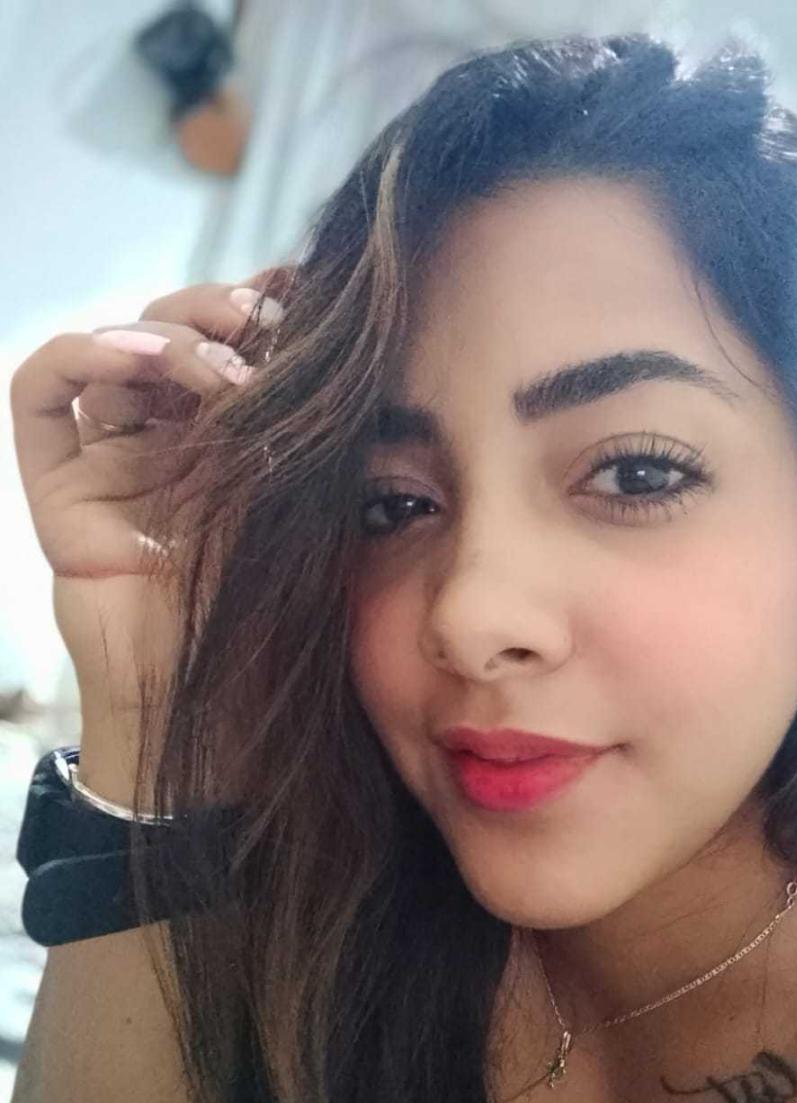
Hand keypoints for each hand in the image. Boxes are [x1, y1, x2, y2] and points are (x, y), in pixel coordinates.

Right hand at [9, 269, 290, 722]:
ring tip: (218, 368)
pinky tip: (135, 360)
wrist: (213, 689)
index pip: (228, 344)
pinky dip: (82, 354)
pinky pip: (44, 392)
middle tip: (263, 327)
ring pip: (116, 350)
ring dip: (167, 335)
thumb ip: (296, 420)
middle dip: (218, 313)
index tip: (304, 288)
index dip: (258, 305)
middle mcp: (165, 440)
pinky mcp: (57, 482)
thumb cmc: (268, 605)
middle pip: (172, 331)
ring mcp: (109, 456)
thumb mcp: (297, 496)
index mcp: (227, 441)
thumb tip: (322, 328)